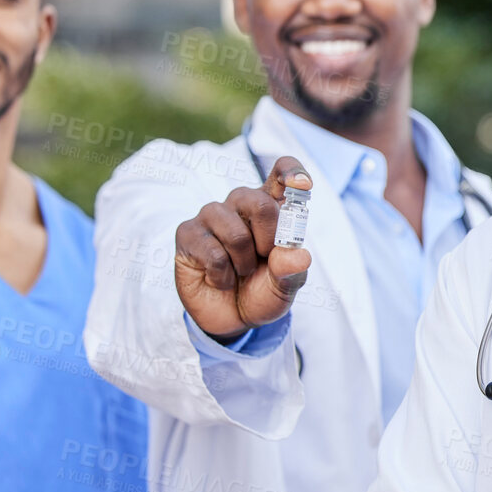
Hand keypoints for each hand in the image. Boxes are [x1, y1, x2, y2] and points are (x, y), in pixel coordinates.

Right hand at [174, 156, 312, 340]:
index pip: (282, 173)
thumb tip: (299, 256)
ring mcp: (212, 216)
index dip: (292, 172)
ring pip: (236, 233)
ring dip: (244, 263)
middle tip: (264, 258)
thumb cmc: (261, 291)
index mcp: (271, 206)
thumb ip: (293, 271)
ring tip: (240, 271)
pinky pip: (213, 253)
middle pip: (259, 203)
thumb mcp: (285, 286)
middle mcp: (240, 204)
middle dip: (268, 240)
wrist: (233, 318)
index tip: (303, 185)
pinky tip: (219, 279)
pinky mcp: (188, 233)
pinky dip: (223, 276)